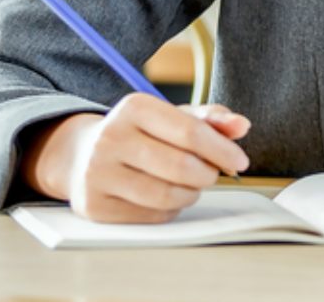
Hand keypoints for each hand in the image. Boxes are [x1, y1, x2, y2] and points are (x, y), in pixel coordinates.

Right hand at [23, 94, 250, 223]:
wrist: (81, 155)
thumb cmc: (137, 134)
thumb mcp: (170, 117)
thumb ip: (209, 119)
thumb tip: (241, 126)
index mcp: (133, 107)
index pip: (190, 132)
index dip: (222, 150)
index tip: (239, 161)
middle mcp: (111, 138)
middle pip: (182, 167)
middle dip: (207, 174)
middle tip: (211, 174)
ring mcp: (99, 174)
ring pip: (168, 196)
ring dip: (191, 194)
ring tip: (190, 184)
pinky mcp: (95, 205)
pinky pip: (152, 215)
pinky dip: (170, 209)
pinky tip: (166, 196)